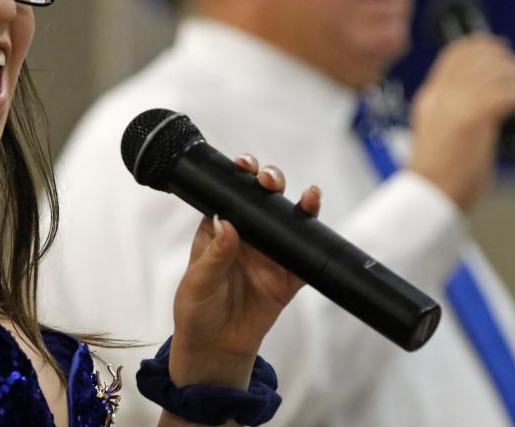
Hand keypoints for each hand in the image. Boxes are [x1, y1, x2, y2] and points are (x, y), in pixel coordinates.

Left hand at [166, 154, 321, 389]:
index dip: (240, 174)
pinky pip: (305, 254)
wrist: (215, 350)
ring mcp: (270, 254)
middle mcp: (247, 235)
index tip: (244, 164)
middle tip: (269, 179)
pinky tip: (317, 222)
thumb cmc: (197, 311)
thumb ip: (214, 256)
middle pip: (263, 198)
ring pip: (288, 219)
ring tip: (307, 195)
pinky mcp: (288, 277)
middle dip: (270, 181)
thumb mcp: (198, 283)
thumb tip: (227, 224)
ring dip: (299, 203)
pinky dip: (314, 238)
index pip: (231, 193)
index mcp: (219, 228)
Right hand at [408, 33, 514, 210]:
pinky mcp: (472, 120)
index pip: (456, 53)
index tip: (505, 51)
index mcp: (431, 96)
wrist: (429, 198)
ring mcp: (456, 106)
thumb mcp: (440, 132)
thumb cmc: (441, 174)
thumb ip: (456, 111)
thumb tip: (490, 99)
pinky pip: (507, 92)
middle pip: (480, 55)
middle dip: (509, 61)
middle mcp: (441, 95)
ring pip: (497, 71)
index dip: (485, 45)